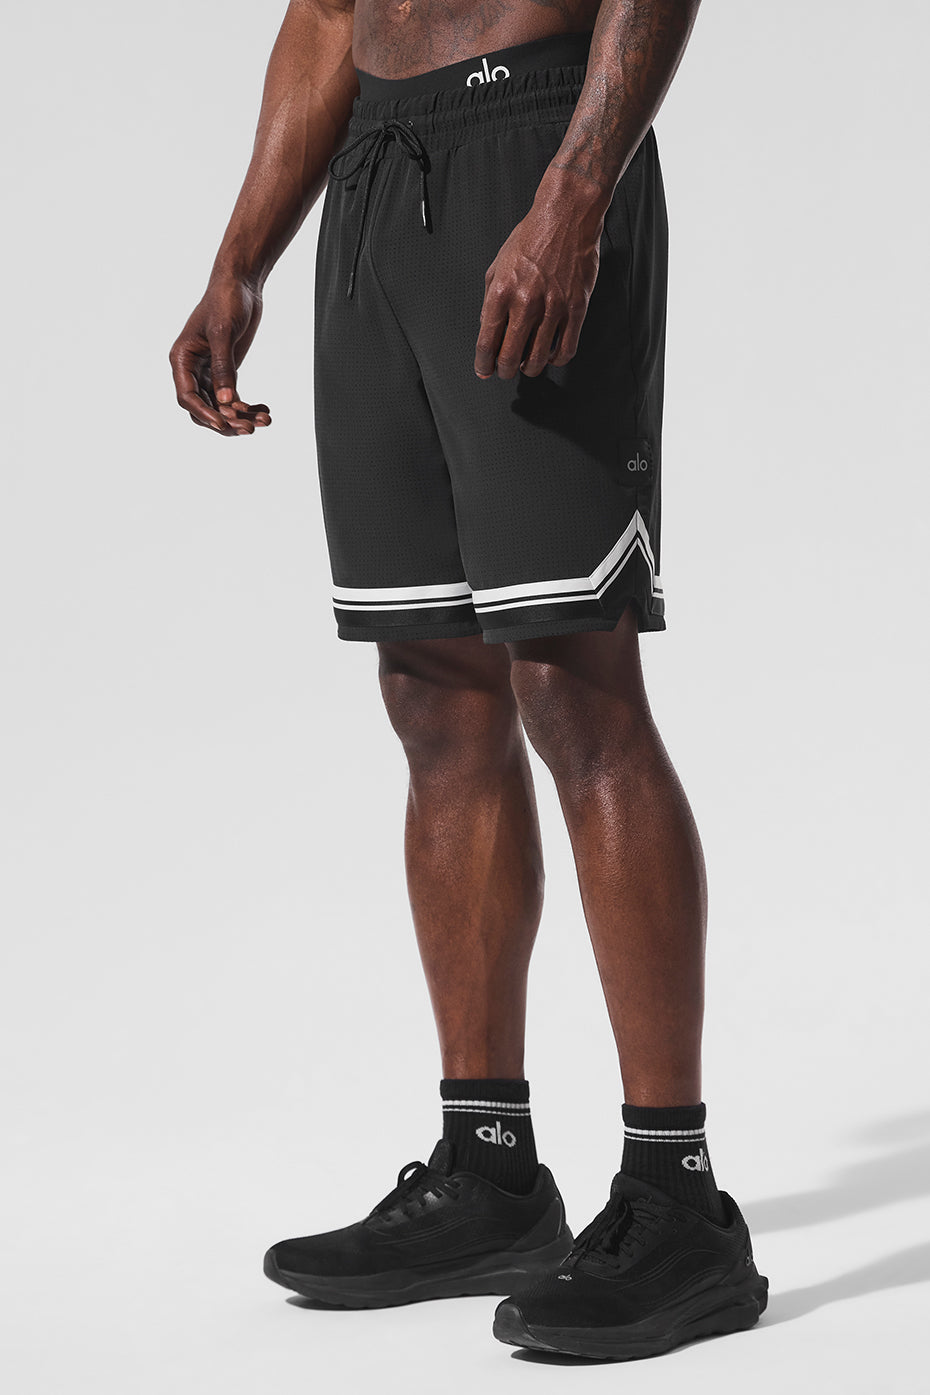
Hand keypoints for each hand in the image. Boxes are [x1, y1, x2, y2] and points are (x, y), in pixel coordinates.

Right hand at [169, 277, 270, 434]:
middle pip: (204, 408)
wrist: (241, 285)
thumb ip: (223, 367)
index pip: (188, 397)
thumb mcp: (223, 333)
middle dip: (226, 421)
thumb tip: (226, 400)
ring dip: (241, 417)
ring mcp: (209, 373)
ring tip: (264, 420)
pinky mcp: (226, 372)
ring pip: (221, 407)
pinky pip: (234, 399)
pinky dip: (248, 407)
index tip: (224, 423)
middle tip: (249, 428)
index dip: (204, 414)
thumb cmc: (225, 301)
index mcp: (182, 359)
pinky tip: (265, 410)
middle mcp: (192, 370)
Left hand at [474, 188, 603, 380]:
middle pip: (510, 357)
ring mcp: (553, 307)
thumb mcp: (498, 265)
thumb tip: (487, 330)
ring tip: (527, 363)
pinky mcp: (576, 308)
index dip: (484, 363)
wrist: (566, 217)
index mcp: (502, 292)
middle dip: (504, 370)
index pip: (487, 342)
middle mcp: (526, 302)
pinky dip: (555, 359)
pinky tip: (550, 354)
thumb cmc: (531, 238)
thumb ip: (490, 300)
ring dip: (529, 368)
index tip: (484, 370)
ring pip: (538, 359)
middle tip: (505, 370)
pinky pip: (566, 349)